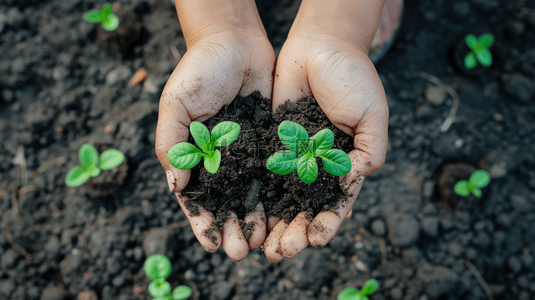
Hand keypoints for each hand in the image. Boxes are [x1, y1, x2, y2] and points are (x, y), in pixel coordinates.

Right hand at [155, 31, 274, 261]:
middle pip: (225, 202)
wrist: (236, 41)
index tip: (212, 244)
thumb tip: (175, 187)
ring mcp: (244, 152)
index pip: (195, 197)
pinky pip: (272, 173)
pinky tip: (281, 215)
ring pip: (250, 193)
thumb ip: (171, 144)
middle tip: (241, 252)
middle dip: (232, 228)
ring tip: (262, 243)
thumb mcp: (176, 104)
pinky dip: (275, 196)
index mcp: (192, 154)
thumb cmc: (200, 69)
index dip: (202, 222)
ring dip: (255, 219)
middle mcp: (218, 158)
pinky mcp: (269, 142)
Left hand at [263, 34, 388, 262]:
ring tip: (263, 245)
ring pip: (281, 196)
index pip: (337, 202)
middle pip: (305, 206)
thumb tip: (350, 183)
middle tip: (282, 251)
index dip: (327, 222)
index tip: (316, 238)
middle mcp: (318, 165)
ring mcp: (294, 156)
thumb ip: (368, 152)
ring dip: (273, 222)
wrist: (320, 46)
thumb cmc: (353, 77)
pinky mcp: (272, 143)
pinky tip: (248, 213)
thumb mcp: (373, 116)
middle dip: (294, 230)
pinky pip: (262, 172)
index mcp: (346, 163)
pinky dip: (256, 195)